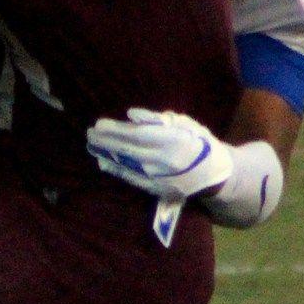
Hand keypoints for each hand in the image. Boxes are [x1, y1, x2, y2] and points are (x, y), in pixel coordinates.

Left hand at [86, 108, 233, 200]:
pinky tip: (103, 162)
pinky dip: (115, 169)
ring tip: (91, 145)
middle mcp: (163, 160)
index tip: (99, 123)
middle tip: (89, 133)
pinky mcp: (155, 188)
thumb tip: (131, 115)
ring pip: (125, 163)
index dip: (116, 129)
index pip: (137, 134)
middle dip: (104, 141)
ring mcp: (157, 176)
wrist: (215, 175)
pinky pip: (130, 177)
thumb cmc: (199, 143)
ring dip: (105, 154)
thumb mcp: (184, 125)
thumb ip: (157, 120)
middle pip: (126, 149)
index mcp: (173, 140)